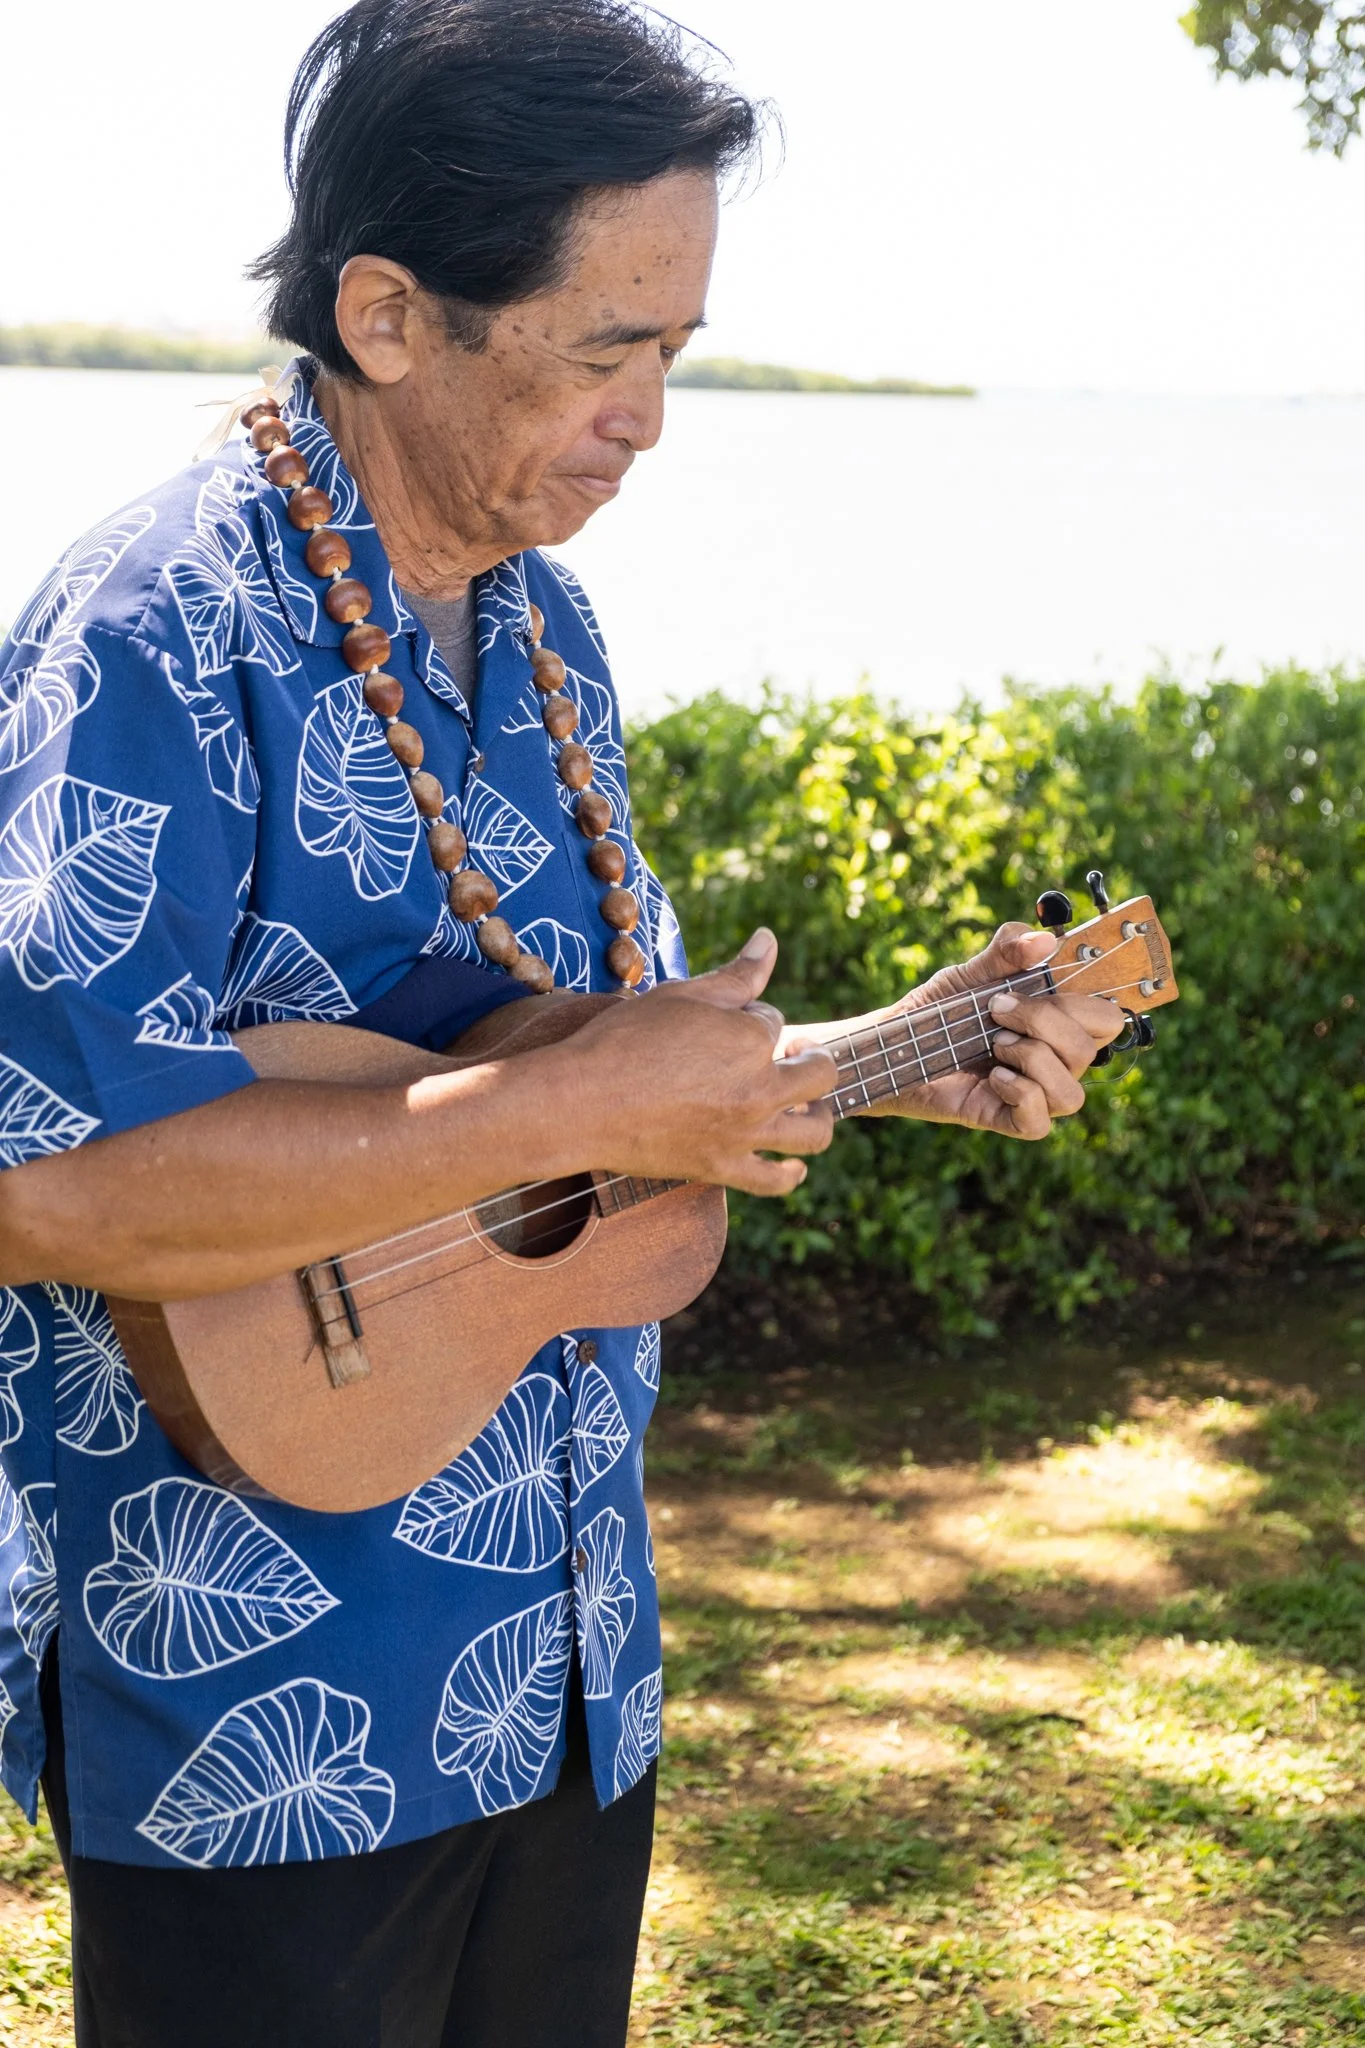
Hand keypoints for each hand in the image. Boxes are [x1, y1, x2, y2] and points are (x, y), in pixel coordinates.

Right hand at [570, 929, 836, 1193]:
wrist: (579, 1102)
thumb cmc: (623, 1040)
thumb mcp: (680, 995)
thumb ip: (736, 973)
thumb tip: (769, 938)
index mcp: (751, 1039)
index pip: (773, 1021)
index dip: (750, 1017)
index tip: (719, 1024)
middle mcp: (759, 1088)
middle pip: (818, 1073)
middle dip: (810, 1056)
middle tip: (794, 1052)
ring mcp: (744, 1134)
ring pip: (814, 1132)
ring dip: (820, 1114)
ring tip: (808, 1105)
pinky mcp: (723, 1168)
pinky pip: (775, 1180)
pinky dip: (792, 1173)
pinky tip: (794, 1162)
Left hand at [786, 923, 1122, 1140]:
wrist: (889, 1046)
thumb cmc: (936, 1011)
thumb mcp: (969, 973)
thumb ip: (1006, 951)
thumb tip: (1045, 939)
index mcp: (1056, 1024)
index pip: (1108, 1020)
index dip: (1093, 1001)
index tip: (1054, 979)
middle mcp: (1053, 1061)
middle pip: (1092, 1049)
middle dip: (1047, 1020)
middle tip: (997, 1009)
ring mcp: (1032, 1093)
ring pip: (1073, 1093)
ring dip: (1035, 1061)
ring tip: (995, 1045)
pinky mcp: (1005, 1119)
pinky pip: (1039, 1122)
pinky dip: (1021, 1094)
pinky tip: (992, 1077)